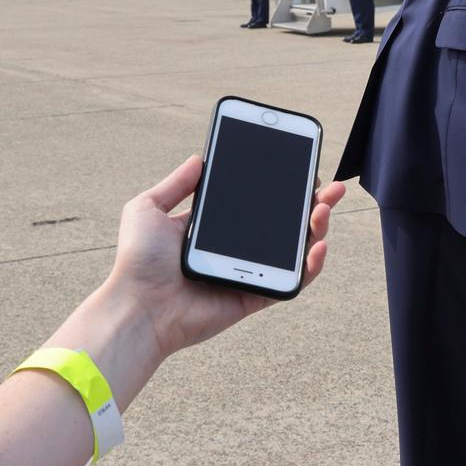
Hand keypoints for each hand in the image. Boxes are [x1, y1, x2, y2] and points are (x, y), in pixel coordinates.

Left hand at [57, 156, 344, 365]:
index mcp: (213, 227)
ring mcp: (247, 272)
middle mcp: (234, 249)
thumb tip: (199, 158)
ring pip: (294, 250)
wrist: (139, 306)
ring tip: (324, 207)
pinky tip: (318, 246)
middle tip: (328, 187)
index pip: (256, 202)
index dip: (280, 186)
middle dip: (311, 203)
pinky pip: (291, 282)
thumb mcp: (147, 209)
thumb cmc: (138, 262)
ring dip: (316, 228)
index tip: (299, 168)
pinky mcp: (254, 296)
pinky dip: (311, 266)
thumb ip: (176, 184)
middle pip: (283, 223)